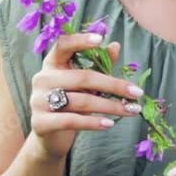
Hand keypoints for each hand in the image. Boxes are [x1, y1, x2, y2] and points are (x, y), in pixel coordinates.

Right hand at [28, 33, 145, 161]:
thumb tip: (115, 45)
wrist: (50, 137)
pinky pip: (71, 120)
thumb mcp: (85, 84)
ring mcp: (38, 101)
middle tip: (137, 92)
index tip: (100, 39)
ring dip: (110, 106)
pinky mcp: (40, 123)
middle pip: (82, 77)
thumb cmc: (71, 104)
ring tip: (131, 110)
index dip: (80, 41)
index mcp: (52, 63)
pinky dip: (93, 123)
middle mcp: (42, 78)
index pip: (63, 46)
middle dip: (113, 85)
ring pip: (81, 101)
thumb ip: (98, 65)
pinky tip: (109, 124)